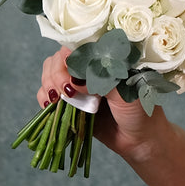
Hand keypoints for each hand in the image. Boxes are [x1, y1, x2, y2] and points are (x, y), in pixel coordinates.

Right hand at [37, 47, 158, 156]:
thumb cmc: (139, 112)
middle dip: (56, 74)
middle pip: (59, 58)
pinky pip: (47, 94)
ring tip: (58, 100)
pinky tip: (50, 105)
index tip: (70, 73)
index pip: (78, 45)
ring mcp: (77, 86)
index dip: (69, 57)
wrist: (140, 140)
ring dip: (48, 84)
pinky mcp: (70, 103)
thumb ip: (102, 81)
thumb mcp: (125, 92)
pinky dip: (44, 97)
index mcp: (105, 59)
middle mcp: (89, 69)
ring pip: (49, 73)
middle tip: (67, 92)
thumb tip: (74, 81)